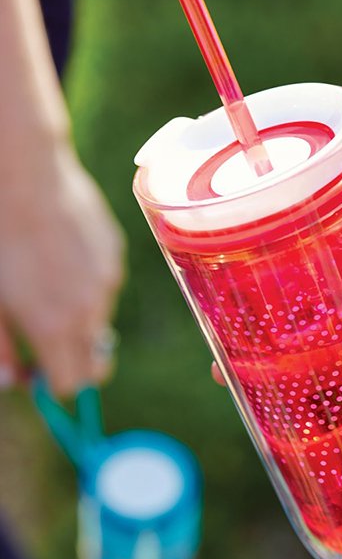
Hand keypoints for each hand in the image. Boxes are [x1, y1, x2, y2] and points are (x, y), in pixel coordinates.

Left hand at [0, 143, 124, 394]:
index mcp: (55, 327)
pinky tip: (59, 257)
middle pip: (95, 363)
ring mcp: (107, 279)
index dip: (51, 387)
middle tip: (41, 342)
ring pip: (98, 322)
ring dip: (77, 321)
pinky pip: (104, 288)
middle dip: (72, 362)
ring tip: (44, 285)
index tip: (33, 373)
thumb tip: (11, 380)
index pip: (71, 385)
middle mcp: (89, 309)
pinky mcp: (114, 254)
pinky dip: (86, 287)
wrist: (23, 172)